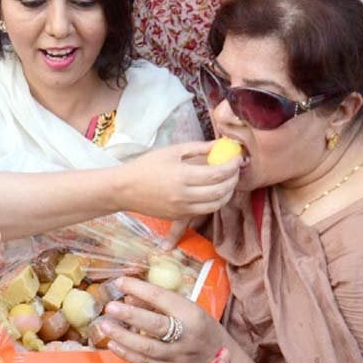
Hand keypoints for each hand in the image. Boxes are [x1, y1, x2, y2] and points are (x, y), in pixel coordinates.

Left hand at [101, 276, 227, 362]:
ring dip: (123, 337)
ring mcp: (178, 356)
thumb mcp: (187, 309)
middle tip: (110, 307)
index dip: (139, 288)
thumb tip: (128, 295)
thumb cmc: (201, 328)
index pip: (162, 298)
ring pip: (147, 348)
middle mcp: (186, 336)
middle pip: (155, 325)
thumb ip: (158, 303)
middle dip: (130, 315)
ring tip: (104, 325)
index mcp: (191, 314)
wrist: (222, 361)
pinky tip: (112, 344)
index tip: (120, 282)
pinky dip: (126, 354)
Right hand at [122, 141, 239, 219]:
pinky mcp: (179, 216)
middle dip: (234, 179)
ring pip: (216, 205)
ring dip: (227, 193)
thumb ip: (198, 148)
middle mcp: (184, 195)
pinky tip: (214, 191)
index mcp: (182, 176)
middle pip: (221, 191)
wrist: (124, 189)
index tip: (238, 158)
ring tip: (228, 182)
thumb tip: (220, 145)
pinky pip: (204, 211)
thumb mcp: (171, 151)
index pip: (217, 173)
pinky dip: (214, 201)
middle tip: (236, 170)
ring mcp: (182, 209)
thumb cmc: (146, 166)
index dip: (232, 165)